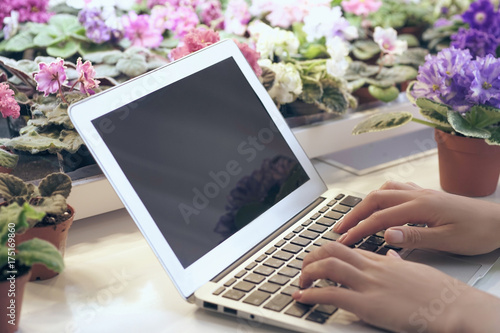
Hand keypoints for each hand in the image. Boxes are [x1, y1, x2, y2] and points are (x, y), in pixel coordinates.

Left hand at [293, 242, 499, 332]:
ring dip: (309, 272)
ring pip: (329, 266)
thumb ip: (398, 263)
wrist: (452, 306)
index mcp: (382, 261)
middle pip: (333, 250)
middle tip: (305, 267)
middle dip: (313, 256)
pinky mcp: (367, 304)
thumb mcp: (415, 271)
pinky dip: (312, 294)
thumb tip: (391, 255)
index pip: (348, 248)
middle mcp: (372, 268)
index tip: (318, 258)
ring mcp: (369, 284)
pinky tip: (303, 297)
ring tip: (301, 280)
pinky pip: (332, 294)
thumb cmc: (438, 292)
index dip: (328, 252)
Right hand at [333, 181, 499, 254]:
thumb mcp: (447, 240)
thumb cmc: (477, 232)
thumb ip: (414, 236)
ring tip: (353, 216)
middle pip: (375, 199)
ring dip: (365, 203)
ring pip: (384, 191)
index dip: (360, 229)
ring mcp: (421, 192)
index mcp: (421, 206)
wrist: (499, 221)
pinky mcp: (426, 194)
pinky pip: (396, 188)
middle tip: (340, 227)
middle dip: (354, 214)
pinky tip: (379, 203)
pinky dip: (381, 195)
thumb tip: (386, 233)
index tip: (345, 240)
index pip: (380, 217)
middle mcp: (417, 194)